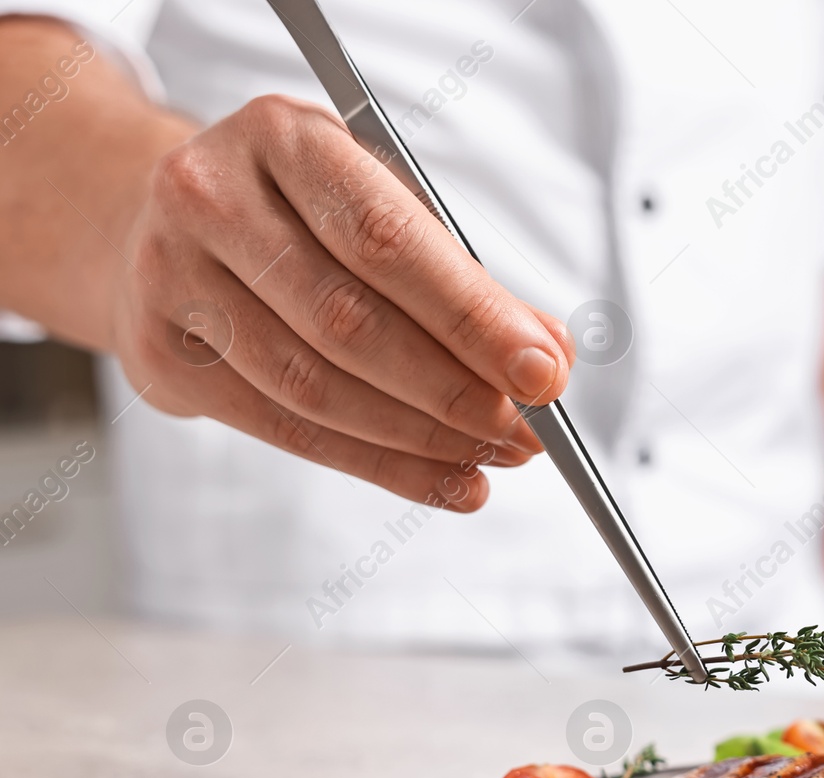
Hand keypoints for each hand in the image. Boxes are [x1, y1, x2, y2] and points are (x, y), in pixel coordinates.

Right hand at [108, 94, 574, 509]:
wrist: (162, 224)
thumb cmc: (303, 216)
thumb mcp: (383, 206)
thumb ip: (465, 277)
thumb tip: (549, 353)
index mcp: (283, 138)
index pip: (388, 241)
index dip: (472, 317)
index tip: (543, 374)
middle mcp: (211, 198)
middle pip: (349, 321)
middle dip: (455, 391)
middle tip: (528, 434)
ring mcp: (171, 277)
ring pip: (314, 387)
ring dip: (422, 438)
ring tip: (494, 459)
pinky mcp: (161, 354)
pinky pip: (286, 429)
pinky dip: (380, 464)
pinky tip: (444, 479)